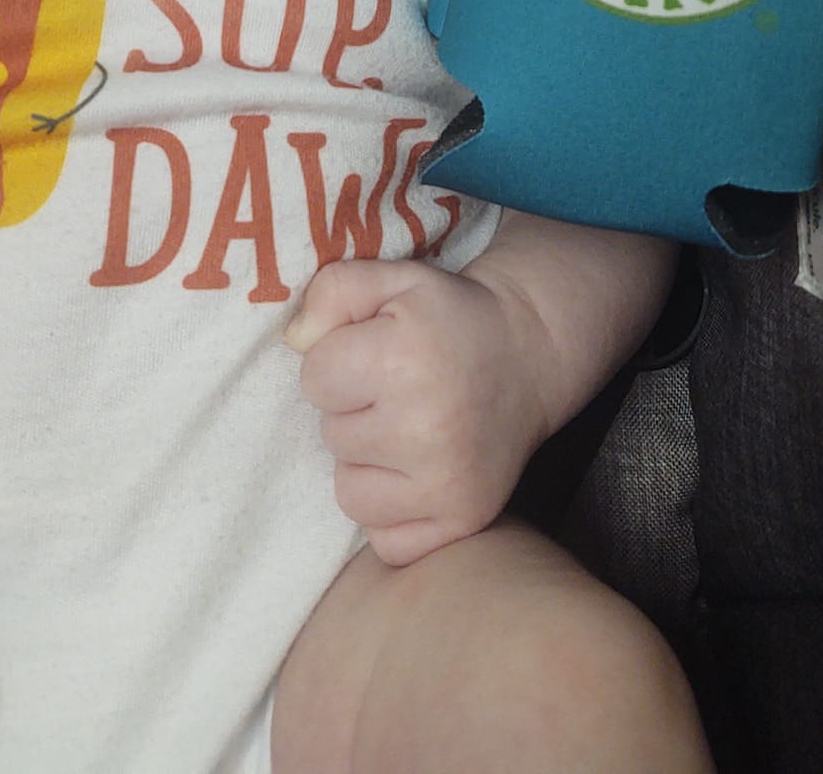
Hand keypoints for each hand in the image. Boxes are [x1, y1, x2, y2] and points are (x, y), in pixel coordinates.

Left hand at [284, 258, 554, 567]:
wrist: (527, 354)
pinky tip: (416, 474)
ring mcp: (447, 484)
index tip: (375, 354)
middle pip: (333, 436)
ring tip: (406, 431)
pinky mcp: (462, 521)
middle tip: (400, 390)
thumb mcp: (392, 280)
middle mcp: (426, 429)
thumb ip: (332, 293)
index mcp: (404, 361)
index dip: (338, 361)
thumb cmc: (448, 317)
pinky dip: (394, 514)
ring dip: (367, 464)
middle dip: (354, 411)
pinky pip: (387, 541)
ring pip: (351, 494)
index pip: (315, 379)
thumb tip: (295, 343)